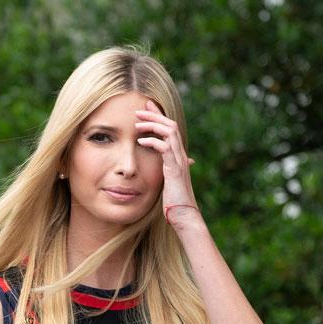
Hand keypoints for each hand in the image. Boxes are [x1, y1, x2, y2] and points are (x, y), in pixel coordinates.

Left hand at [135, 100, 198, 223]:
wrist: (184, 216)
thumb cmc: (174, 202)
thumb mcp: (166, 182)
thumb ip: (163, 172)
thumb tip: (156, 169)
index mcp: (178, 157)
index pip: (170, 130)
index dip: (159, 117)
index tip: (146, 108)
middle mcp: (180, 156)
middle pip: (171, 125)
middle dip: (155, 115)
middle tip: (139, 110)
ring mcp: (179, 161)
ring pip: (170, 132)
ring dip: (153, 124)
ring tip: (138, 123)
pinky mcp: (174, 169)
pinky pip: (165, 148)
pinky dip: (153, 142)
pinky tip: (141, 142)